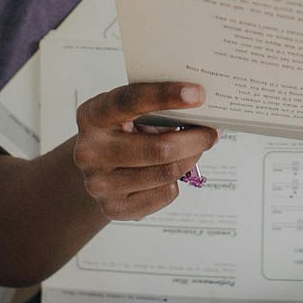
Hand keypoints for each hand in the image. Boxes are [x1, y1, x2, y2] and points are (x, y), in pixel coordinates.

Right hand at [71, 82, 217, 220]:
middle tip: (212, 132)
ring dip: (190, 159)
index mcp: (92, 116)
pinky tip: (169, 173)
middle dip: (195, 139)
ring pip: (167, 173)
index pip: (130, 101)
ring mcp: (99, 183)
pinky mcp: (114, 208)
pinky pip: (165, 193)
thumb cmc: (122, 134)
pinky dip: (176, 181)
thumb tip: (202, 110)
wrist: (95, 171)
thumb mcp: (130, 114)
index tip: (198, 94)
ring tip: (195, 150)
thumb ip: (155, 109)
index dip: (165, 96)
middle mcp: (90, 151)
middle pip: (160, 148)